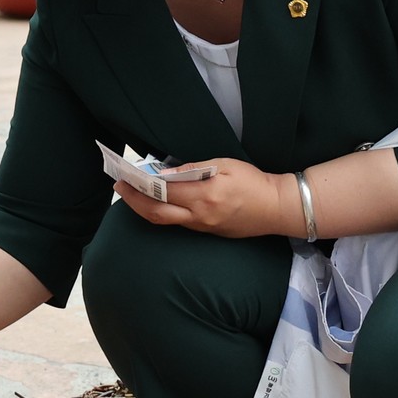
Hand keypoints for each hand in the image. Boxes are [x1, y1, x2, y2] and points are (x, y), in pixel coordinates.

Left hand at [111, 157, 288, 238]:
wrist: (277, 208)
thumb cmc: (254, 182)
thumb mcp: (226, 165)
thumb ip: (194, 168)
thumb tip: (167, 171)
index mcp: (205, 197)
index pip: (164, 192)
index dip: (141, 184)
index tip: (127, 174)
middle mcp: (200, 217)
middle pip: (156, 213)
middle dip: (133, 201)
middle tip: (120, 187)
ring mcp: (203, 228)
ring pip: (165, 221)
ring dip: (144, 208)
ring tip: (131, 194)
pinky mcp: (207, 232)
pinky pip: (178, 224)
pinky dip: (162, 212)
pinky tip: (156, 202)